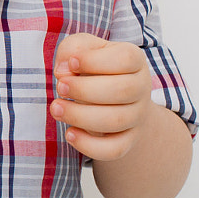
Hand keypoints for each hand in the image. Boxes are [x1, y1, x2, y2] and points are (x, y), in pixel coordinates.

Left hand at [49, 33, 155, 161]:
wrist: (113, 99)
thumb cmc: (93, 68)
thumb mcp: (82, 48)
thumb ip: (73, 49)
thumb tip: (65, 70)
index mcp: (134, 59)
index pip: (126, 59)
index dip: (95, 61)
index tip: (72, 63)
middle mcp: (141, 87)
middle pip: (122, 90)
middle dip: (85, 90)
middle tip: (60, 87)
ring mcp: (137, 116)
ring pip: (116, 121)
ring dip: (81, 116)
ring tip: (56, 108)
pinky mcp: (128, 140)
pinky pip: (115, 149)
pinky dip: (90, 146)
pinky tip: (70, 134)